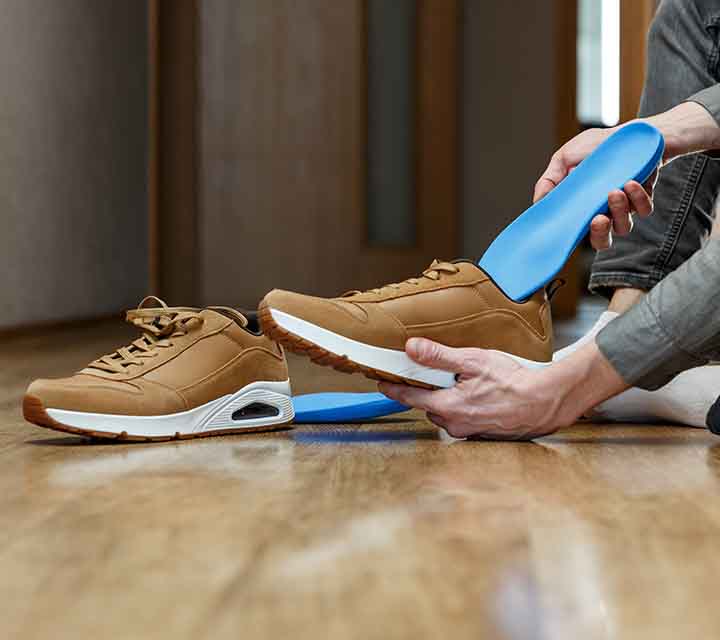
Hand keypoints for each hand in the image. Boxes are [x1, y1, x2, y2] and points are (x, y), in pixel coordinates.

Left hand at [378, 338, 572, 439]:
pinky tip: (480, 396)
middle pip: (429, 405)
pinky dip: (465, 408)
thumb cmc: (513, 381)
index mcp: (448, 407)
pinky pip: (464, 420)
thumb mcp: (473, 361)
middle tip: (439, 373)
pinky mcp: (483, 435)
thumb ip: (439, 356)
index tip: (381, 383)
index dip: (394, 388)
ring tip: (466, 383)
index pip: (410, 397)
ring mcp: (470, 432)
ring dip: (449, 400)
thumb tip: (411, 349)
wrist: (546, 401)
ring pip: (447, 414)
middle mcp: (455, 425)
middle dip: (429, 390)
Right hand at [533, 126, 656, 250]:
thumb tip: (537, 202)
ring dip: (618, 211)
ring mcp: (624, 208)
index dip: (572, 237)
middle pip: (601, 240)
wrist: (630, 133)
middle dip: (599, 233)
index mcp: (582, 208)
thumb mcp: (564, 158)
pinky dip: (637, 198)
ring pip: (623, 226)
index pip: (576, 231)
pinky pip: (643, 210)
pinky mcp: (644, 199)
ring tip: (614, 191)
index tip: (570, 230)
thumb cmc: (597, 147)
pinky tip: (630, 182)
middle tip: (598, 219)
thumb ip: (548, 180)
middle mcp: (603, 212)